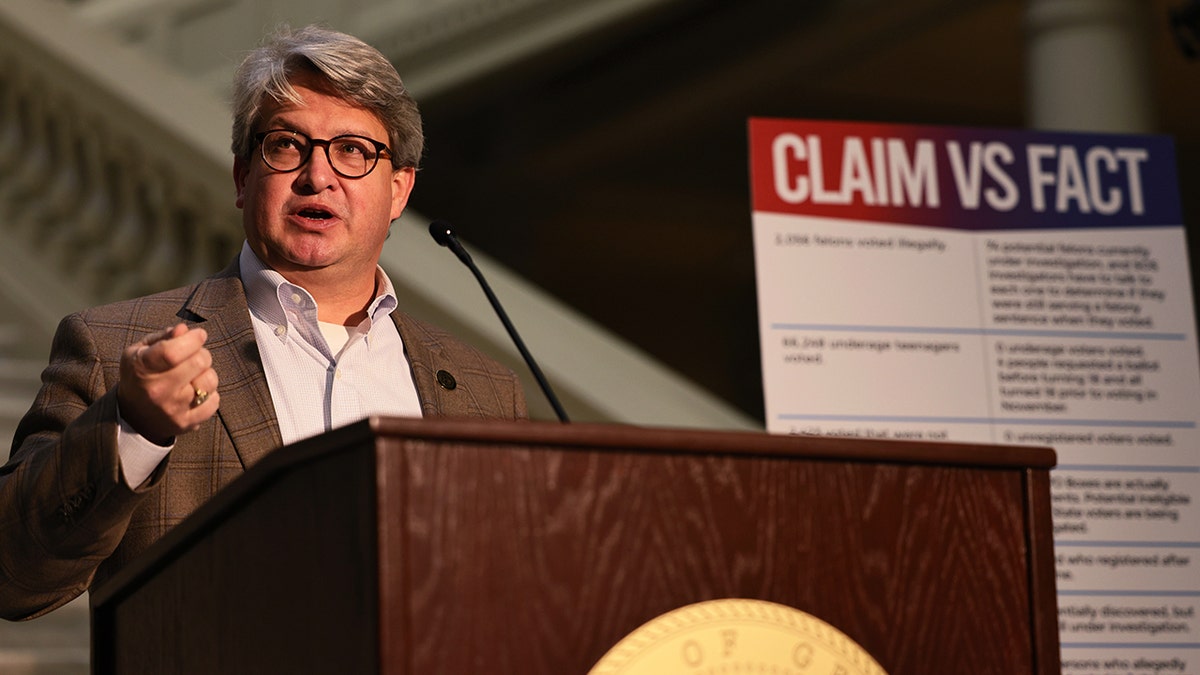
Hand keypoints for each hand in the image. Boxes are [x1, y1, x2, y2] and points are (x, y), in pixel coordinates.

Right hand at [116, 323, 219, 444]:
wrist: (134, 416)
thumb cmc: (141, 375)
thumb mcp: (140, 351)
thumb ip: (163, 337)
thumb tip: (184, 330)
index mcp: (142, 368)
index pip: (173, 352)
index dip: (193, 339)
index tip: (199, 335)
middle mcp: (157, 390)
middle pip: (199, 362)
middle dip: (201, 353)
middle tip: (194, 356)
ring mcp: (173, 409)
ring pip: (210, 380)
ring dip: (207, 373)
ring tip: (194, 375)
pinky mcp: (186, 423)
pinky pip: (214, 401)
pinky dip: (210, 394)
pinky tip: (196, 393)